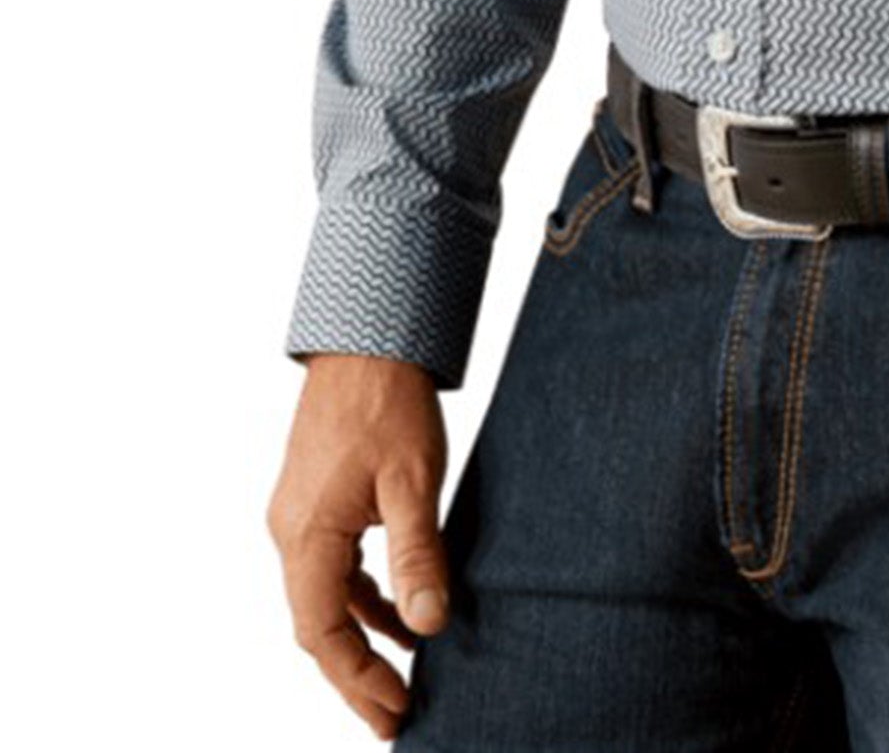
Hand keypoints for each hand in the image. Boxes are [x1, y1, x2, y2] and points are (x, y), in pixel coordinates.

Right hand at [267, 353, 450, 740]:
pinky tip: (401, 611)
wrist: (368, 341)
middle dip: (357, 673)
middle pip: (318, 625)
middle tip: (396, 716)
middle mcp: (291, 533)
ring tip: (404, 675)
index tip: (395, 710)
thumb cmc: (389, 403)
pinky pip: (334, 567)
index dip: (357, 678)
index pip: (322, 633)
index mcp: (306, 536)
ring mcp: (300, 517)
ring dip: (362, 637)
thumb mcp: (413, 482)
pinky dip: (364, 596)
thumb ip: (418, 555)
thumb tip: (429, 626)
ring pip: (325, 598)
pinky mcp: (317, 501)